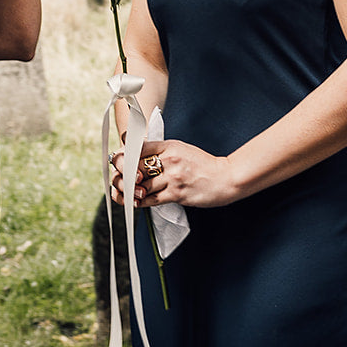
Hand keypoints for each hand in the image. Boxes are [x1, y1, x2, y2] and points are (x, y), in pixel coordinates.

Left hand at [110, 139, 241, 207]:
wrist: (226, 177)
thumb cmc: (203, 164)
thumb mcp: (181, 148)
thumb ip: (160, 149)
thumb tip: (136, 153)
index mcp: (169, 146)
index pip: (138, 147)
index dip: (125, 155)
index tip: (120, 162)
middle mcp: (169, 160)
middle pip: (135, 166)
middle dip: (124, 175)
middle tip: (120, 179)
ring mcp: (173, 177)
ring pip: (141, 184)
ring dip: (131, 190)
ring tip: (126, 191)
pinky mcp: (176, 194)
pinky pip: (151, 199)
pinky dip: (140, 201)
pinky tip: (135, 200)